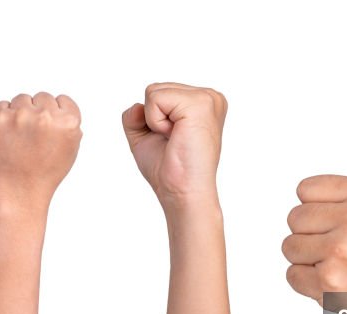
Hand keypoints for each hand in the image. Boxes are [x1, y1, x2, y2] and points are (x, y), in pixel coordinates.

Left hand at [0, 92, 81, 211]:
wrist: (18, 193)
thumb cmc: (45, 174)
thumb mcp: (70, 150)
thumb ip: (68, 124)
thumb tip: (58, 104)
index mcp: (69, 123)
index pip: (63, 100)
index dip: (57, 115)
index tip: (50, 131)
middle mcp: (45, 116)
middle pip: (43, 97)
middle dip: (39, 113)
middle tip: (33, 138)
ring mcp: (20, 115)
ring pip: (22, 99)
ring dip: (21, 113)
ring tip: (20, 139)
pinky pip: (3, 105)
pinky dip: (4, 118)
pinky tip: (8, 137)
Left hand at [122, 83, 226, 205]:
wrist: (182, 192)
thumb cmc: (169, 169)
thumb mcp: (145, 135)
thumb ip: (136, 114)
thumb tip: (138, 105)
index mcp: (203, 102)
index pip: (160, 93)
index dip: (155, 119)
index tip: (174, 140)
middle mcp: (210, 97)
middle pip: (156, 88)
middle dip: (154, 118)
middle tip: (174, 142)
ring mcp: (207, 98)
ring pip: (153, 91)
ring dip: (155, 121)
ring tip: (176, 139)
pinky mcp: (200, 104)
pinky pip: (155, 98)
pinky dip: (156, 121)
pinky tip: (175, 136)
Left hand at [282, 117, 346, 305]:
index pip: (304, 189)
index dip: (318, 209)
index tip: (343, 224)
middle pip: (293, 218)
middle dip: (311, 236)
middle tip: (344, 250)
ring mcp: (341, 251)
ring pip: (289, 247)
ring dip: (307, 261)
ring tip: (340, 266)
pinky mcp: (328, 282)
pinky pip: (291, 275)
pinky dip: (307, 285)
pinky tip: (335, 285)